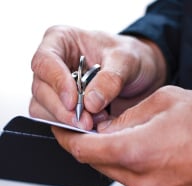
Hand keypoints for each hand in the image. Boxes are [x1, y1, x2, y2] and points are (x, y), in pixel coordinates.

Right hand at [29, 25, 165, 129]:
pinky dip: (70, 124)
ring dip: (67, 119)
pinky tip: (91, 122)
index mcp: (61, 40)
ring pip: (43, 107)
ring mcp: (54, 85)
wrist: (136, 72)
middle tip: (86, 121)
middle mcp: (53, 63)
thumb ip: (110, 79)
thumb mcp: (126, 61)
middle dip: (63, 109)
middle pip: (41, 88)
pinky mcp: (60, 103)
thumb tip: (90, 103)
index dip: (57, 82)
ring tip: (94, 121)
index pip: (45, 61)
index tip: (73, 101)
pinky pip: (55, 118)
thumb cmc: (127, 57)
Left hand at [52, 86, 191, 185]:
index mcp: (138, 151)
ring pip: (115, 171)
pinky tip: (141, 149)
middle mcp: (142, 180)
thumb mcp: (164, 102)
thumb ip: (127, 117)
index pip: (84, 150)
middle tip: (94, 125)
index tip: (60, 128)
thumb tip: (105, 127)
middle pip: (97, 162)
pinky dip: (129, 163)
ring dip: (111, 153)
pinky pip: (134, 179)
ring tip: (123, 134)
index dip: (67, 138)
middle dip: (90, 143)